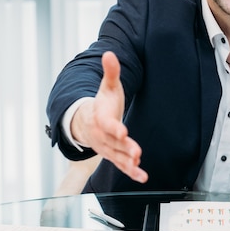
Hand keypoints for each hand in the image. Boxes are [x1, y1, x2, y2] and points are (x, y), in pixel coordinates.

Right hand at [71, 51, 147, 182]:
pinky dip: (130, 172)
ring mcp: (106, 147)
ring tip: (138, 166)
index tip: (123, 131)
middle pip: (113, 143)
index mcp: (100, 117)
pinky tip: (142, 177)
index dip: (114, 128)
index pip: (106, 123)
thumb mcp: (107, 86)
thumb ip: (110, 72)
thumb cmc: (102, 102)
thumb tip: (109, 53)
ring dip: (127, 162)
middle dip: (124, 148)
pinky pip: (121, 165)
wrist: (87, 121)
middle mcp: (102, 135)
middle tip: (136, 153)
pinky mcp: (113, 155)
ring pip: (117, 156)